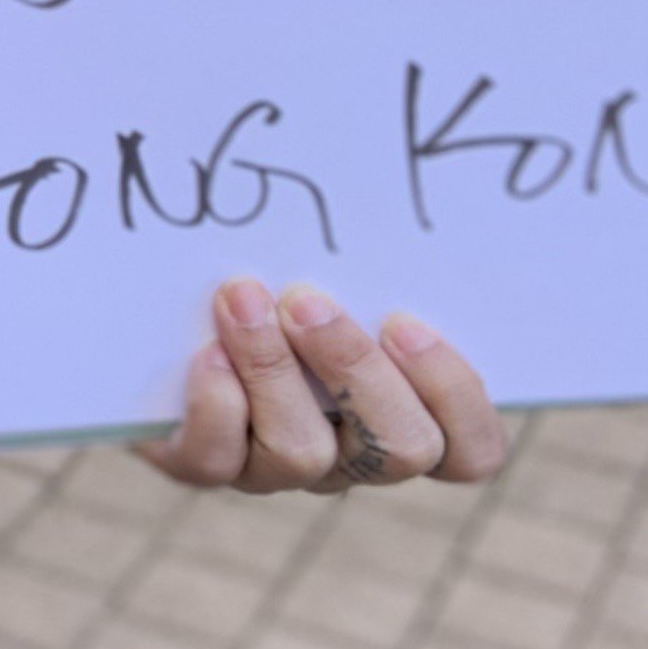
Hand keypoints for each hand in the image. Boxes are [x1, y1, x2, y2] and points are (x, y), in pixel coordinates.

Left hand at [135, 277, 510, 492]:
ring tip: (243, 298)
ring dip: (274, 368)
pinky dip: (216, 404)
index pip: (473, 450)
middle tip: (308, 301)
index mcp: (408, 413)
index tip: (405, 321)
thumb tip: (406, 180)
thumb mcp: (347, 272)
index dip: (455, 397)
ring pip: (303, 454)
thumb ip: (376, 264)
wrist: (174, 317)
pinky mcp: (208, 466)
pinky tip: (205, 351)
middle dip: (357, 368)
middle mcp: (353, 454)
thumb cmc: (289, 278)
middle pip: (399, 450)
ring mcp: (280, 468)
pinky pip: (219, 462)